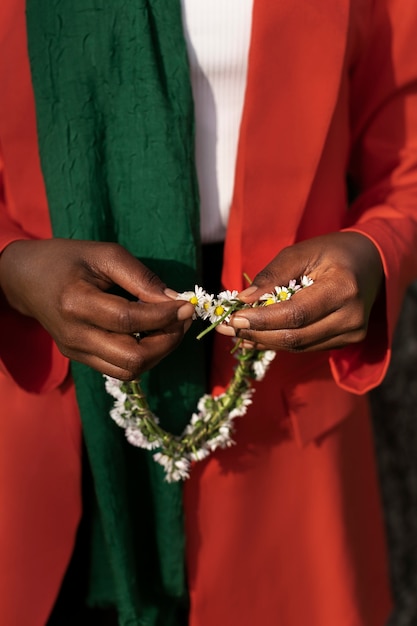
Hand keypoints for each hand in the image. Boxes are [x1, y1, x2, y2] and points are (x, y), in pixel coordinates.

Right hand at [0, 239, 194, 379]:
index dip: (164, 316)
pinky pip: (120, 369)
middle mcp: (75, 335)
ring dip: (159, 352)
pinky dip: (144, 356)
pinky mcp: (80, 358)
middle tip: (182, 319)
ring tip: (172, 327)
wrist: (26, 278)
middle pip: (132, 357)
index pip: (129, 321)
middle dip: (167, 341)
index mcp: (76, 302)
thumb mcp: (105, 255)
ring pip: (129, 370)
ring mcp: (76, 351)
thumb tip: (175, 301)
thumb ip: (141, 278)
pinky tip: (153, 335)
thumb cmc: (68, 259)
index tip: (187, 305)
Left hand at [216, 232, 383, 351]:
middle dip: (257, 334)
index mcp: (343, 288)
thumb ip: (272, 276)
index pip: (296, 313)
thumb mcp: (301, 252)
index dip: (263, 320)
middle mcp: (351, 316)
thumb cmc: (331, 252)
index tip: (233, 318)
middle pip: (296, 336)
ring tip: (236, 334)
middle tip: (226, 328)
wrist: (370, 262)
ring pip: (299, 346)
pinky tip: (256, 337)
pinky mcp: (347, 341)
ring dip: (264, 342)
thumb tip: (243, 301)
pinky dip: (279, 343)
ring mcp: (352, 333)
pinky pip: (306, 346)